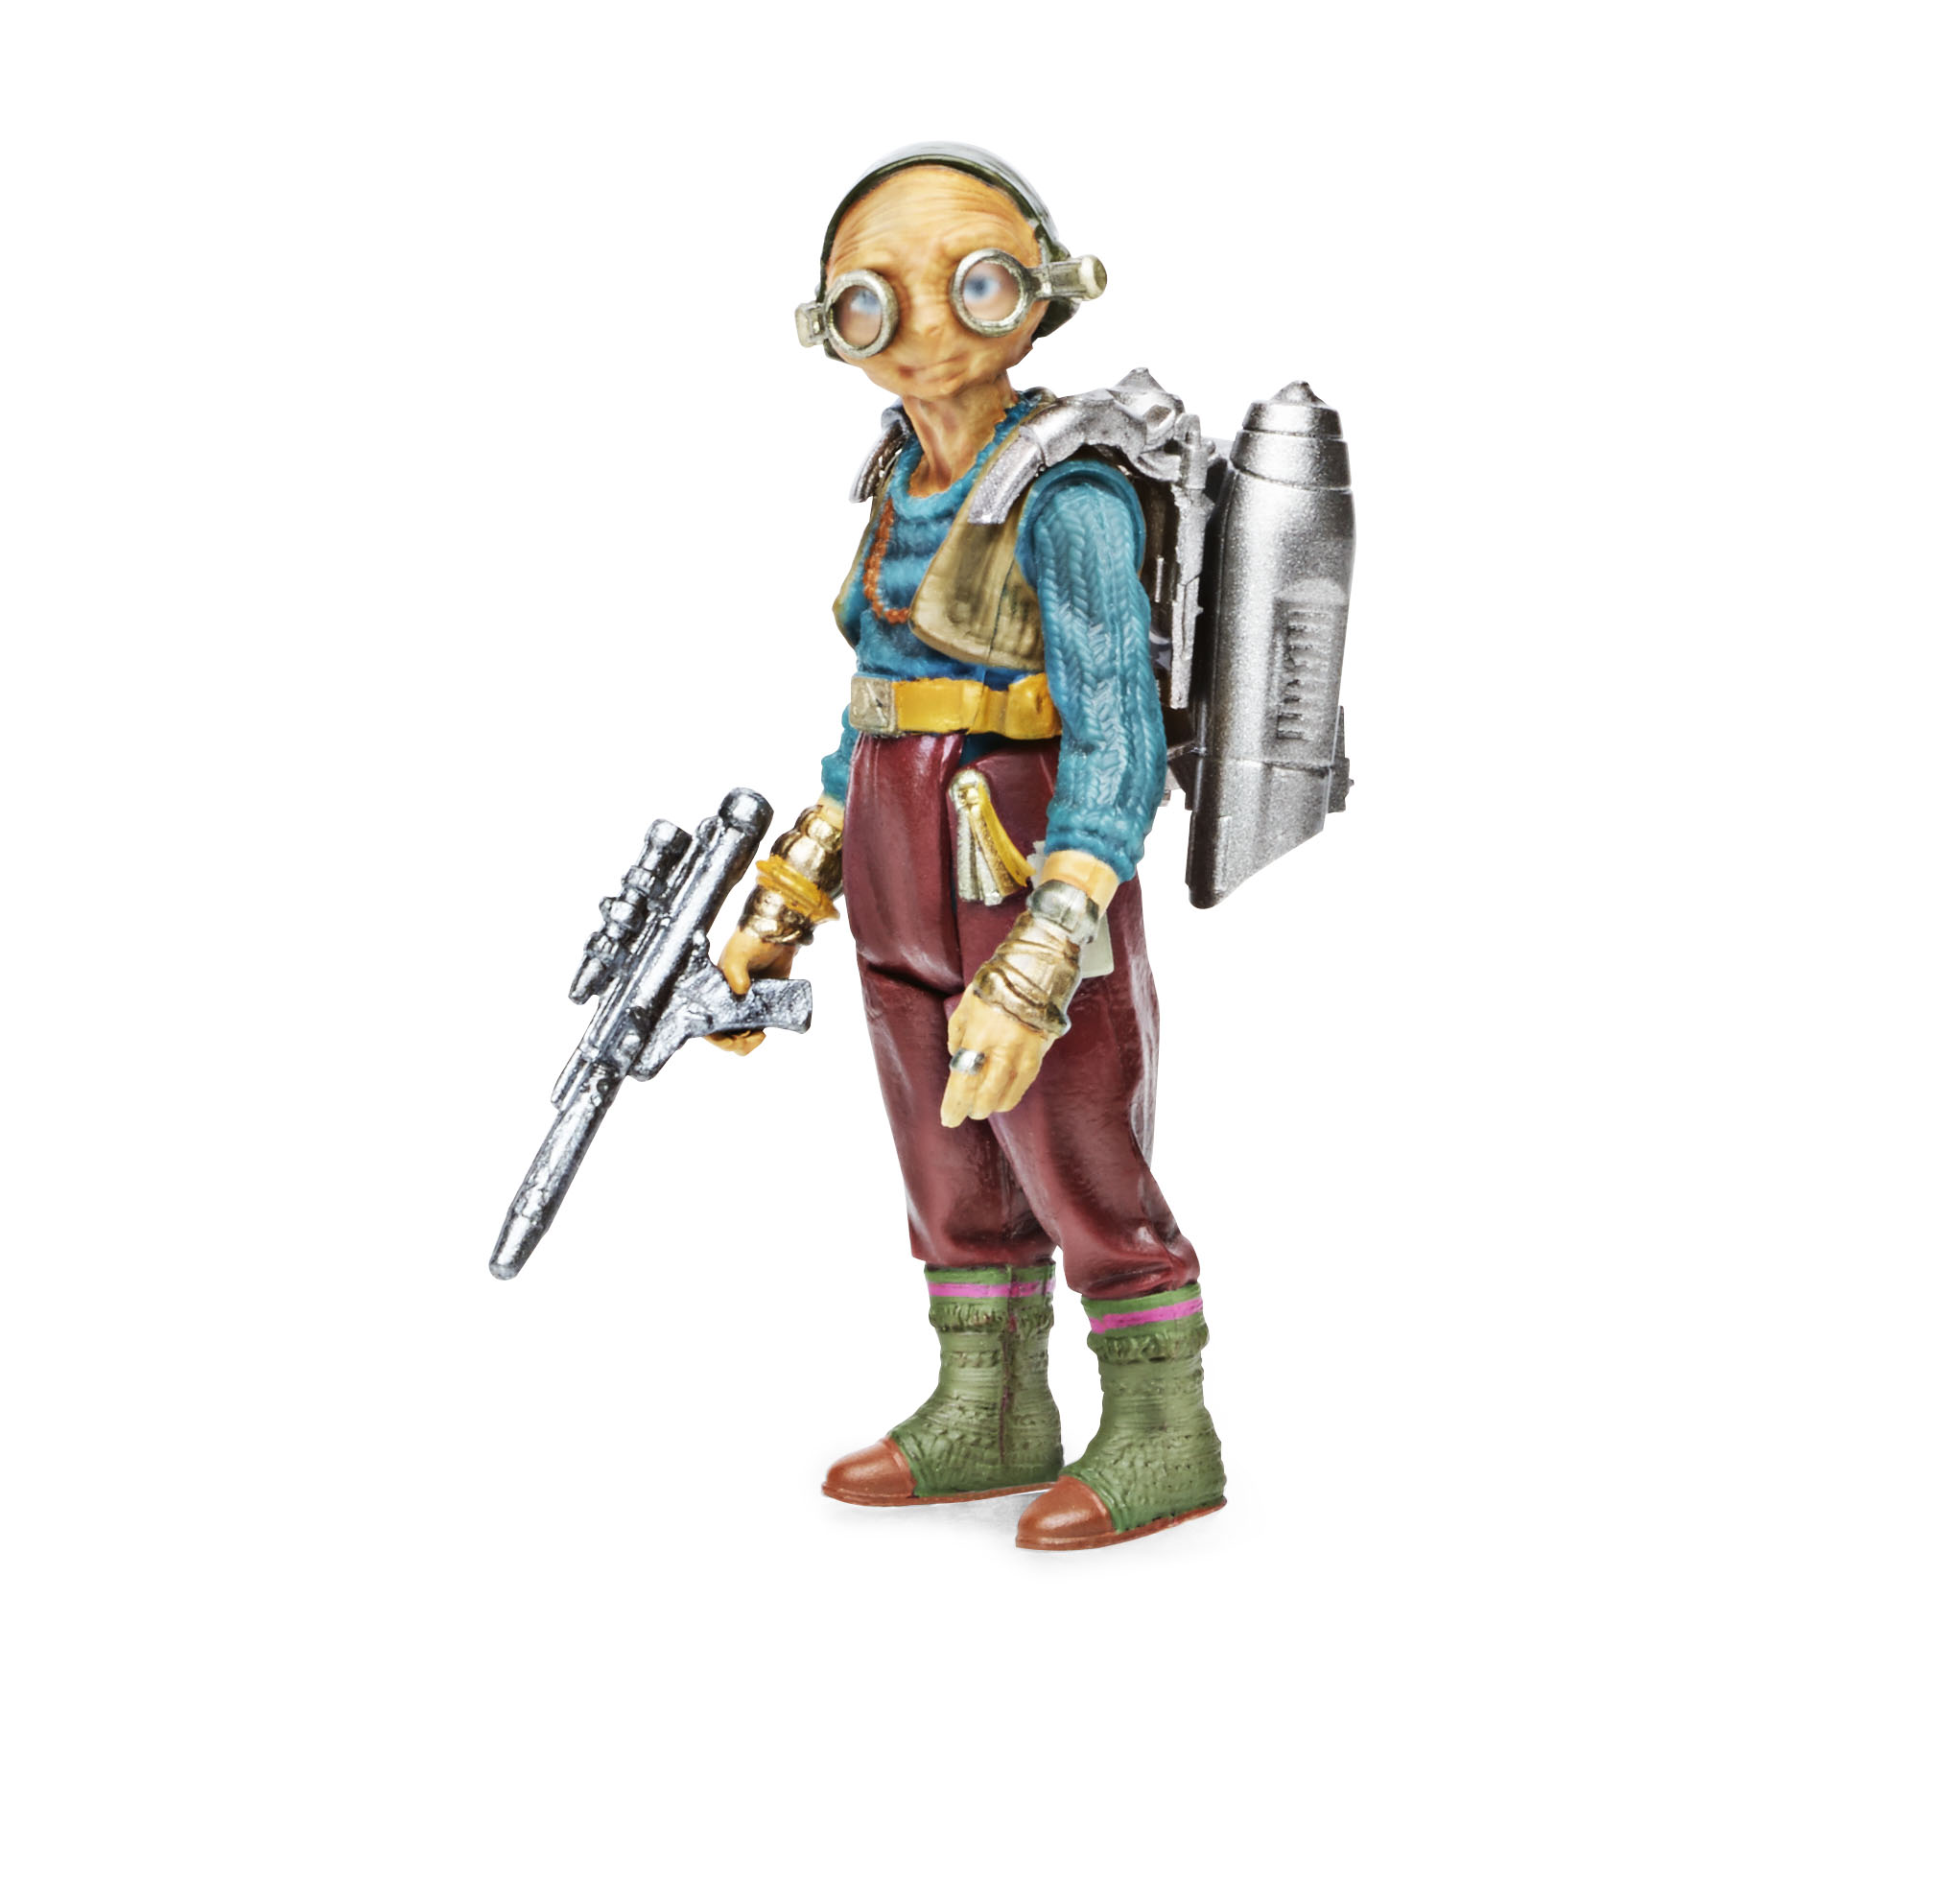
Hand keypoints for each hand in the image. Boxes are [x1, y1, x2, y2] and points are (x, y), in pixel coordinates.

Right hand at [710, 928, 797, 1054]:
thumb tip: (741, 991)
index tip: (728, 1041)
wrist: (778, 935)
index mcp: (713, 990)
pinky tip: (763, 1033)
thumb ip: (734, 972)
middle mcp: (726, 1000)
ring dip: (746, 1043)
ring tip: (758, 1037)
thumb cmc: (751, 940)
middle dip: (733, 1043)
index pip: (706, 1021)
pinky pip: (757, 1027)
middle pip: (723, 1033)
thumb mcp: (737, 954)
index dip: (714, 1036)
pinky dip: (757, 1036)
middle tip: (746, 1039)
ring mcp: (745, 1004)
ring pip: (740, 1035)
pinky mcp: (762, 1005)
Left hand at [940, 989, 1056, 1125]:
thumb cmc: (997, 984)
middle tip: (967, 1113)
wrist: (1038, 969)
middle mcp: (1003, 1050)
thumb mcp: (968, 1003)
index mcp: (979, 1036)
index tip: (949, 1119)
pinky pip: (1024, 1083)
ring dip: (993, 1104)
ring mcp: (1025, 1054)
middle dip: (974, 1108)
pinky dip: (1012, 1093)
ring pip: (1008, 1095)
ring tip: (985, 1106)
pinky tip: (1004, 1095)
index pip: (963, 1081)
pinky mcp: (1041, 1054)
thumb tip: (954, 1056)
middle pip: (986, 1095)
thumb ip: (957, 1031)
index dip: (954, 1104)